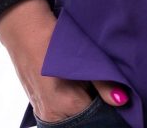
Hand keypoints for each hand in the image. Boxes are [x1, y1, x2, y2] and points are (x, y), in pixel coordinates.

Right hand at [0, 2, 129, 119]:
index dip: (109, 107)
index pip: (95, 117)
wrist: (24, 29)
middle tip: (105, 87)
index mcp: (63, 105)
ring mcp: (42, 111)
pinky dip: (73, 103)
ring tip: (91, 84)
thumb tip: (122, 99)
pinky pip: (62, 113)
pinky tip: (79, 86)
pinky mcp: (38, 105)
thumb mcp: (83, 56)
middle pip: (83, 120)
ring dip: (85, 105)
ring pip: (73, 117)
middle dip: (97, 107)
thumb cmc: (55, 38)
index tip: (116, 94)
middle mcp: (50, 115)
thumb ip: (103, 82)